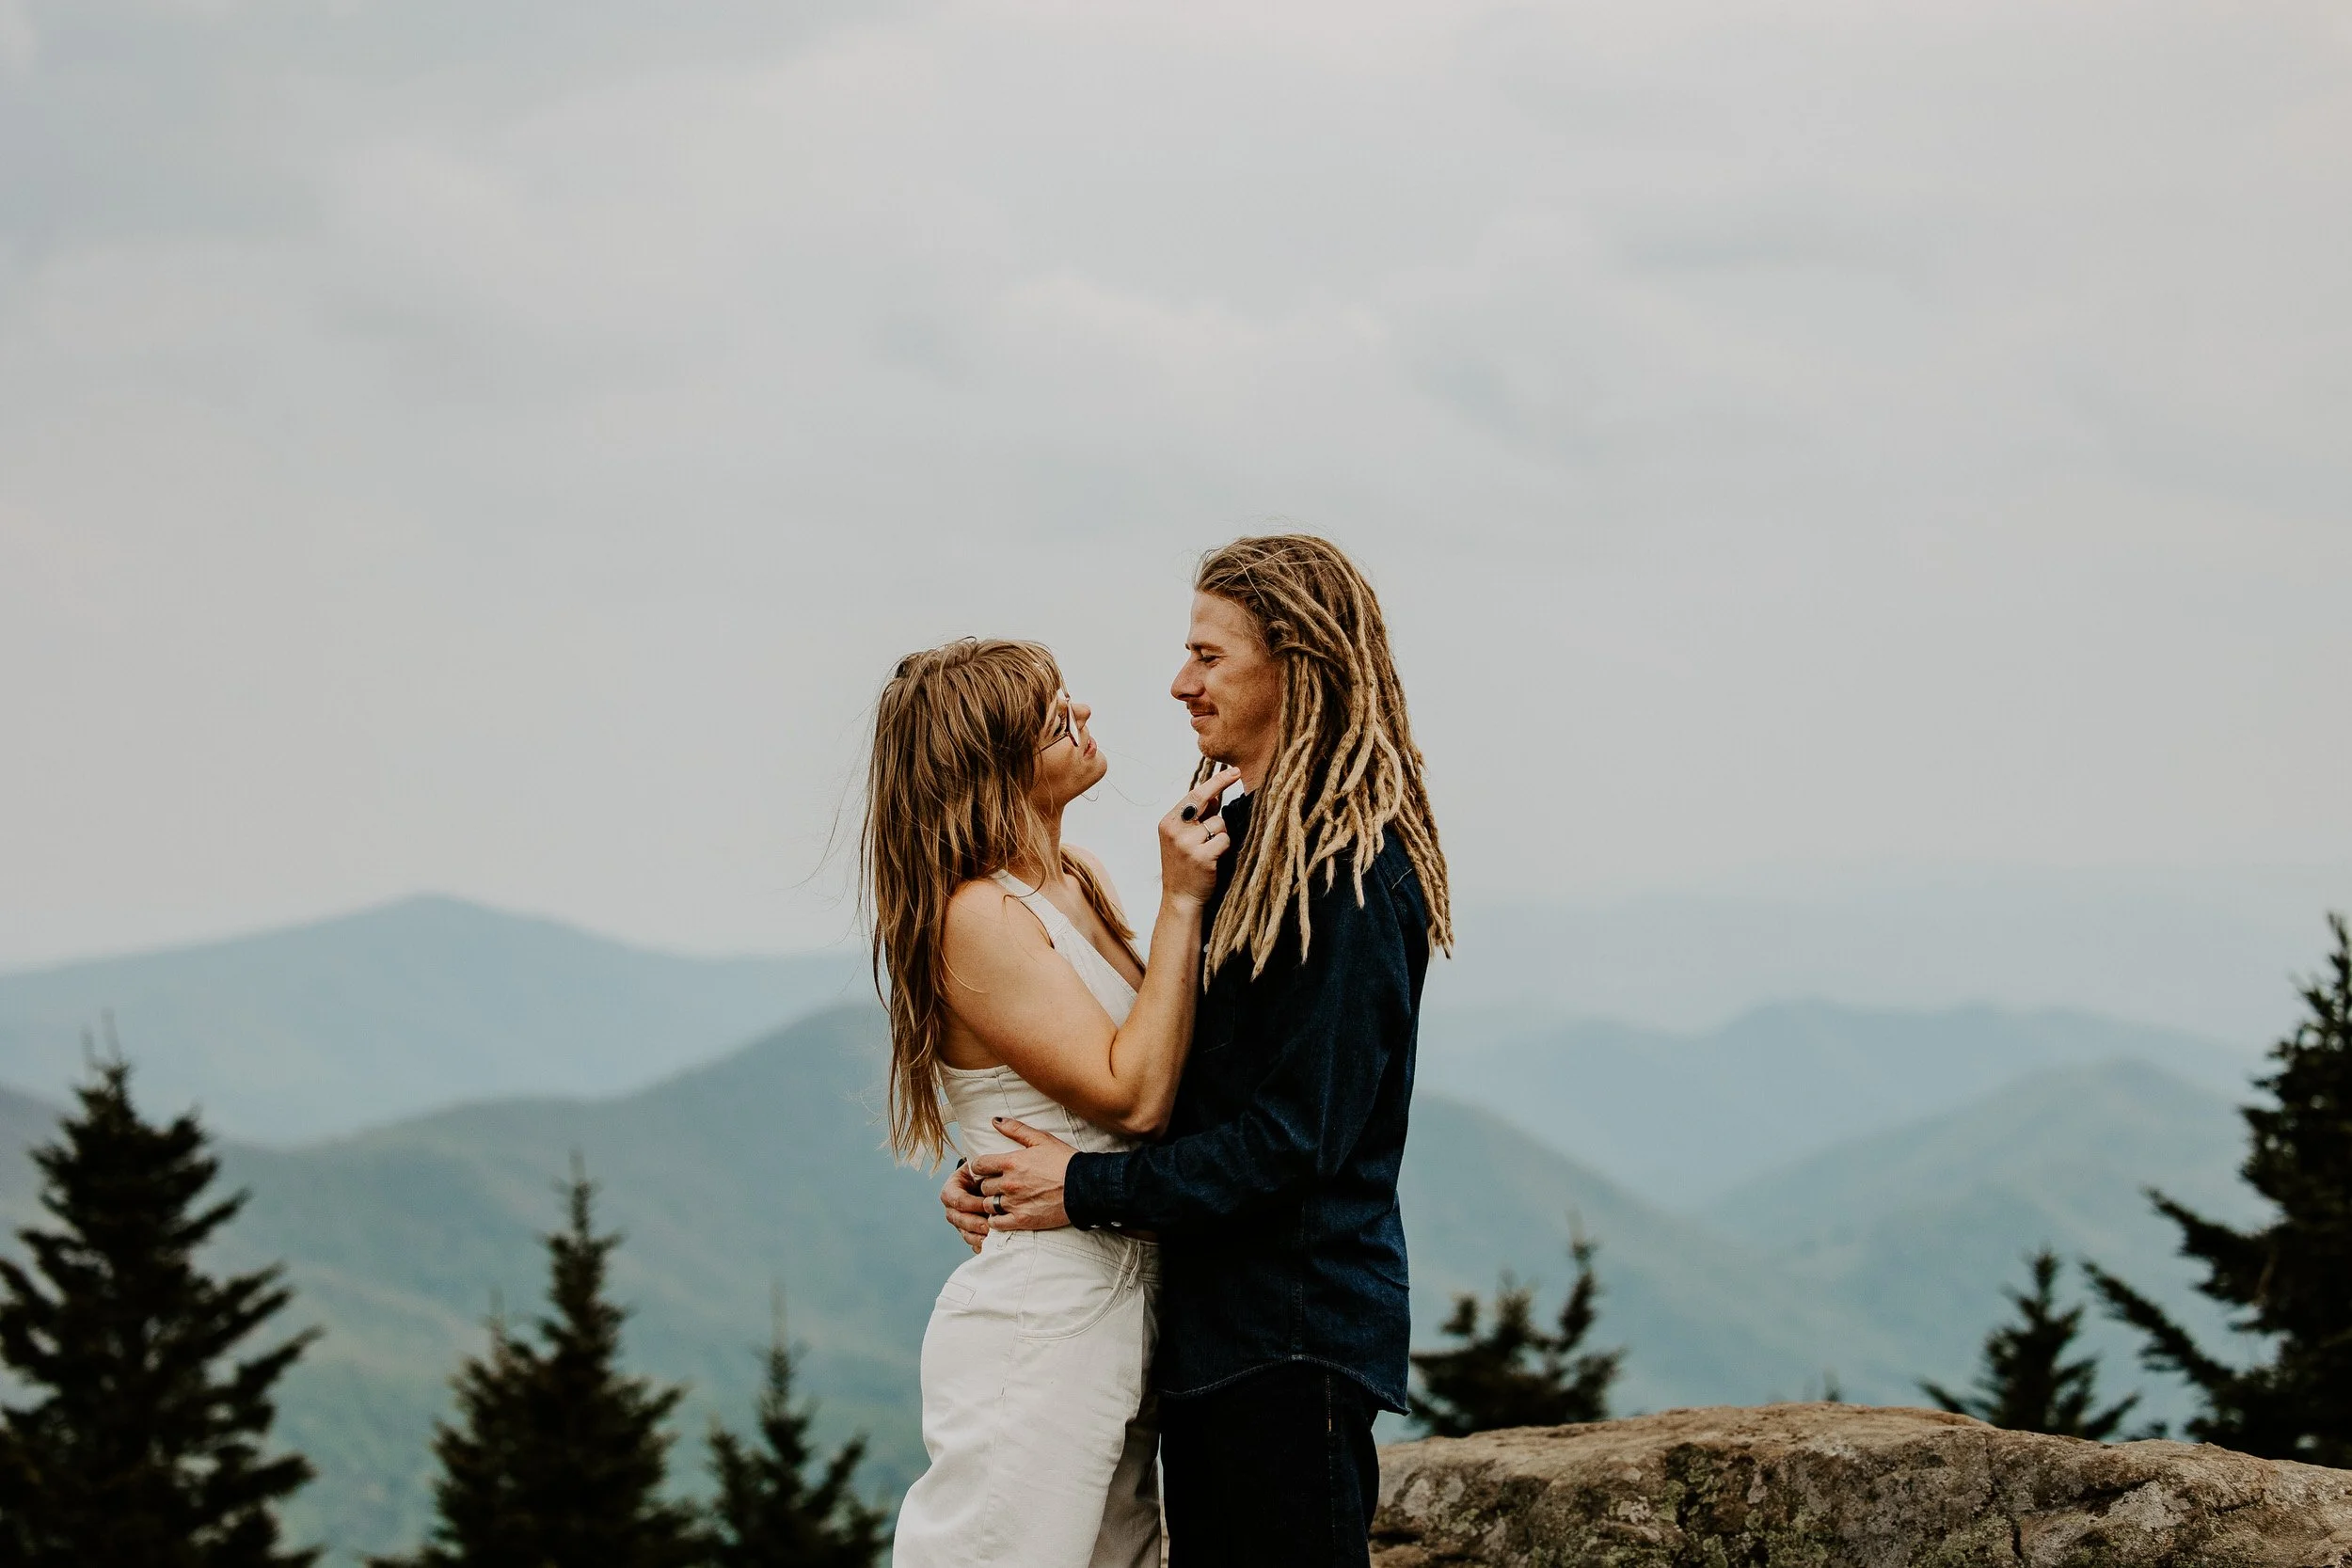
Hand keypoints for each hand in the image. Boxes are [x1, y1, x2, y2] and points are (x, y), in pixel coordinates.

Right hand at [940, 1161, 987, 1251]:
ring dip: (978, 1237)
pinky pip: (972, 1244)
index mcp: (951, 1190)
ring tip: (992, 1238)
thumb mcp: (982, 1169)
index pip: (957, 1199)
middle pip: (958, 1219)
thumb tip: (990, 1183)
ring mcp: (960, 1223)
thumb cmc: (987, 1173)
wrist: (991, 1184)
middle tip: (989, 1226)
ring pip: (965, 1234)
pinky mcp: (969, 1234)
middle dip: (974, 1223)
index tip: (987, 1204)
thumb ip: (983, 1172)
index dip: (971, 1203)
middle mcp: (952, 1208)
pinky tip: (991, 1245)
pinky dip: (981, 1245)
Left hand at [966, 1118, 1077, 1229]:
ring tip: (1001, 1200)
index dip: (978, 1167)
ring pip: (987, 1205)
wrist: (1085, 1186)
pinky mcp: (1022, 1220)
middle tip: (996, 1185)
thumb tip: (995, 1120)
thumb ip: (1016, 1129)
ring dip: (991, 1202)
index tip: (985, 1169)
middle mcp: (1009, 1183)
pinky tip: (1003, 1215)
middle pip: (982, 1186)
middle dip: (987, 1185)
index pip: (978, 1165)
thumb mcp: (1042, 1139)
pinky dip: (996, 1220)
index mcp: (1011, 1162)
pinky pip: (996, 1223)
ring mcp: (1014, 1203)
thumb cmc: (1065, 1161)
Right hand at [1159, 767, 1239, 906]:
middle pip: (1203, 799)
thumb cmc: (1185, 866)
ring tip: (1212, 849)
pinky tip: (1216, 858)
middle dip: (1221, 784)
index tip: (1232, 771)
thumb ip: (1196, 817)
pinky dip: (1225, 847)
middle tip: (1237, 774)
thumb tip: (1215, 794)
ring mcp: (1187, 843)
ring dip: (1222, 834)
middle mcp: (1174, 830)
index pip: (1193, 794)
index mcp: (1168, 822)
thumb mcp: (1182, 838)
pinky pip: (1225, 840)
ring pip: (1219, 823)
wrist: (1180, 899)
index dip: (1215, 782)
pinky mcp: (1201, 857)